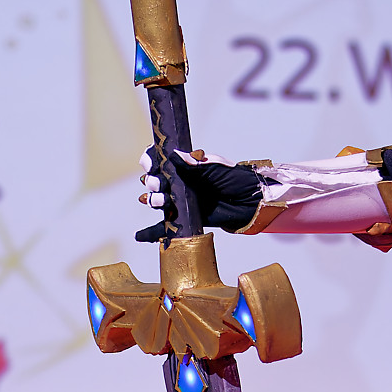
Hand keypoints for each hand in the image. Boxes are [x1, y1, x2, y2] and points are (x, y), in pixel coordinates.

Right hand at [135, 148, 264, 242]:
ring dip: (154, 201)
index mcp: (185, 166)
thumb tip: (173, 155)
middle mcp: (179, 183)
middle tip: (160, 186)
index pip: (159, 160)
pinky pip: (164, 226)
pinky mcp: (184, 219)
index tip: (150, 164)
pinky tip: (140, 236)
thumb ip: (195, 165)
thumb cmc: (236, 180)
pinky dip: (151, 232)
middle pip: (154, 181)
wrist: (251, 202)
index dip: (150, 160)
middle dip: (152, 182)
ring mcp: (180, 201)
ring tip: (163, 203)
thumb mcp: (217, 169)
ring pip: (157, 201)